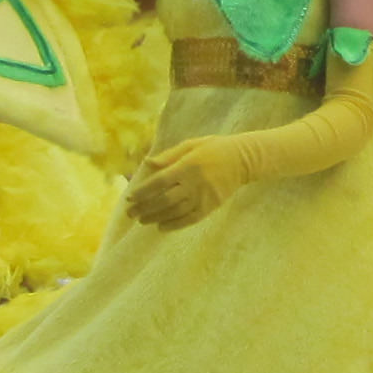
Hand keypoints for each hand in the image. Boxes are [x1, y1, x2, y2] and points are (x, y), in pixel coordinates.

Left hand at [126, 135, 251, 229]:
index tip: (130, 198)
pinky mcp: (211, 206)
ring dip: (156, 218)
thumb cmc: (214, 148)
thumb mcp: (191, 145)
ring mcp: (203, 197)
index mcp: (188, 166)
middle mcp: (194, 183)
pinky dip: (174, 225)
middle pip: (164, 200)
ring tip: (142, 220)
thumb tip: (147, 163)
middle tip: (131, 213)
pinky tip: (162, 227)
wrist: (243, 160)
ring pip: (175, 212)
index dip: (143, 192)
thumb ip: (168, 156)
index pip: (159, 182)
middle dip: (145, 208)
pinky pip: (190, 219)